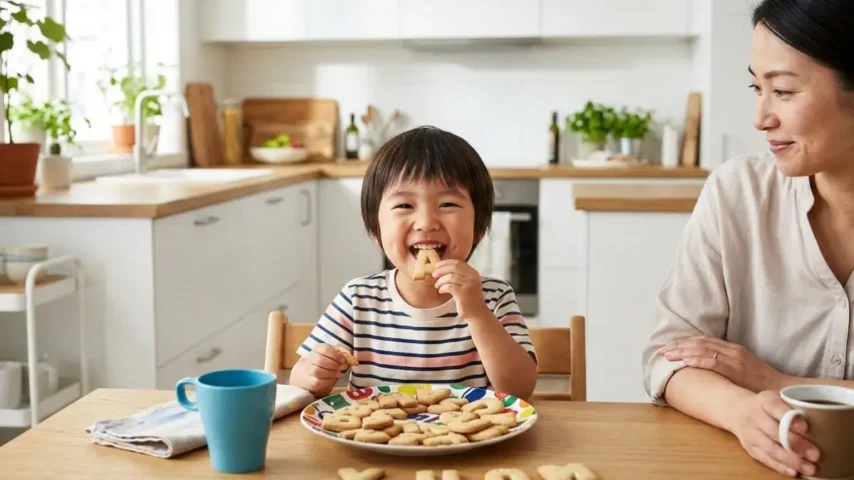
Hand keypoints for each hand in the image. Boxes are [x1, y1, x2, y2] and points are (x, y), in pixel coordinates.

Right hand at [297, 344, 347, 395]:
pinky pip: (318, 382)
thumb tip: (347, 361)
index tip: (342, 360)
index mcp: (317, 349)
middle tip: (340, 368)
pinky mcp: (309, 382)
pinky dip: (328, 381)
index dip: (335, 355)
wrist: (307, 376)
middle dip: (333, 365)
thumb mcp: (330, 356)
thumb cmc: (324, 364)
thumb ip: (338, 356)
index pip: (324, 349)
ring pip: (317, 371)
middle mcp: (309, 358)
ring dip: (330, 373)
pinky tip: (332, 379)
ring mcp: (307, 371)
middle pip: (320, 360)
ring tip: (337, 374)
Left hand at [431, 260, 489, 319]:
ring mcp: (469, 285)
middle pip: (454, 268)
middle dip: (441, 270)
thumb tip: (441, 268)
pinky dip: (443, 288)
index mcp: (473, 273)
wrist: (477, 313)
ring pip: (450, 277)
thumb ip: (459, 275)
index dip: (446, 262)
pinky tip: (441, 291)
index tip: (437, 265)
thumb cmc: (469, 298)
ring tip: (437, 286)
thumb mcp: (466, 283)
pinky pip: (449, 286)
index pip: (458, 262)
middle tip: (434, 275)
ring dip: (440, 281)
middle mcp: (472, 277)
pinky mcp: (464, 294)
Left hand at [659, 336, 789, 392]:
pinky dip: (696, 359)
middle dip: (679, 345)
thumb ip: (727, 364)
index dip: (686, 342)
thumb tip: (707, 367)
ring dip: (682, 351)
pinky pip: (711, 361)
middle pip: (699, 342)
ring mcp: (733, 358)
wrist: (781, 388)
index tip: (671, 345)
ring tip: (667, 354)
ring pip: (702, 349)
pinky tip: (684, 360)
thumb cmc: (761, 383)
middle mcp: (731, 350)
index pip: (704, 340)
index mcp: (732, 349)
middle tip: (663, 350)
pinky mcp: (735, 368)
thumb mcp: (743, 369)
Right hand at [729, 391, 819, 476]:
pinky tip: (794, 472)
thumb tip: (821, 422)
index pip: (774, 406)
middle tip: (815, 454)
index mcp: (764, 400)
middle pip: (774, 431)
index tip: (805, 427)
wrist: (736, 410)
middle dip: (796, 444)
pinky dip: (781, 467)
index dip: (789, 417)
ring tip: (810, 468)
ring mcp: (750, 434)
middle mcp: (754, 416)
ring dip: (792, 460)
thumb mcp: (776, 398)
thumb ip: (792, 407)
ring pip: (771, 449)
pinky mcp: (750, 448)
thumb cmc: (766, 405)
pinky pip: (766, 459)